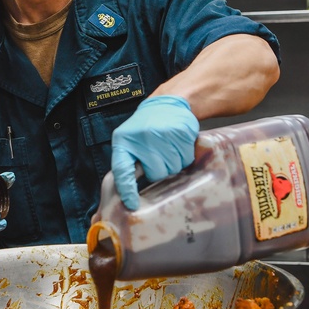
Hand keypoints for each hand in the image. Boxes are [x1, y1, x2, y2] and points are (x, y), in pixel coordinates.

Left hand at [111, 95, 199, 209]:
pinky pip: (186, 159)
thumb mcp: (128, 141)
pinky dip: (184, 156)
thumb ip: (127, 164)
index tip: (132, 204)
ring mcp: (163, 133)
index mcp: (123, 141)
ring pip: (173, 168)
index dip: (127, 190)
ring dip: (173, 163)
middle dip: (159, 171)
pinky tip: (178, 144)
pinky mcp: (181, 131)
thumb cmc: (145, 128)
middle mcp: (142, 137)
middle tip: (158, 156)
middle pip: (156, 174)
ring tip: (168, 148)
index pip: (122, 171)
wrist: (167, 103)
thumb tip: (126, 197)